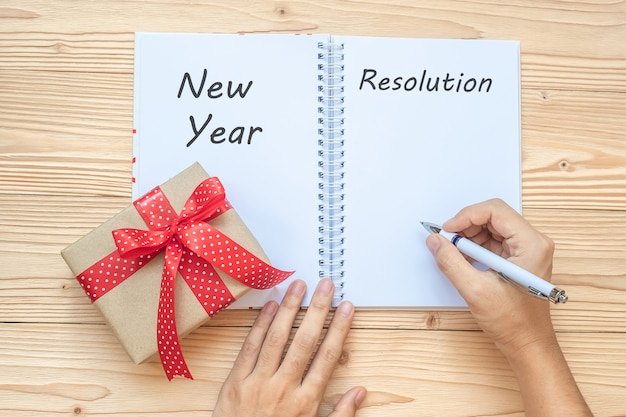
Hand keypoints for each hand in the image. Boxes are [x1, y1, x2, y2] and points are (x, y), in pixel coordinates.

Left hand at [212, 278, 365, 416]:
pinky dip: (260, 325)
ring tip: (299, 286)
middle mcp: (283, 389)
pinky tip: (271, 306)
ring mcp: (257, 384)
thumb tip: (359, 393)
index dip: (338, 329)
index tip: (346, 308)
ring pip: (277, 339)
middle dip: (317, 310)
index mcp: (305, 403)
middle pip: (305, 341)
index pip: (327, 357)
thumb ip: (339, 416)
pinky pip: (250, 348)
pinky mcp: (235, 382)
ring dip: (290, 309)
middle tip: (325, 286)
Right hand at [425, 198, 555, 357]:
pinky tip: (464, 261)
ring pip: (491, 228)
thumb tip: (435, 241)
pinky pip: (492, 241)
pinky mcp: (518, 258)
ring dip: (469, 237)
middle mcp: (533, 242)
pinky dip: (475, 247)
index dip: (466, 216)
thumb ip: (451, 261)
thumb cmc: (514, 322)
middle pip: (493, 216)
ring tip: (455, 255)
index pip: (495, 210)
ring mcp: (527, 250)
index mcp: (531, 244)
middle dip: (466, 227)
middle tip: (447, 241)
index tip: (447, 229)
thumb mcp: (475, 290)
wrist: (527, 343)